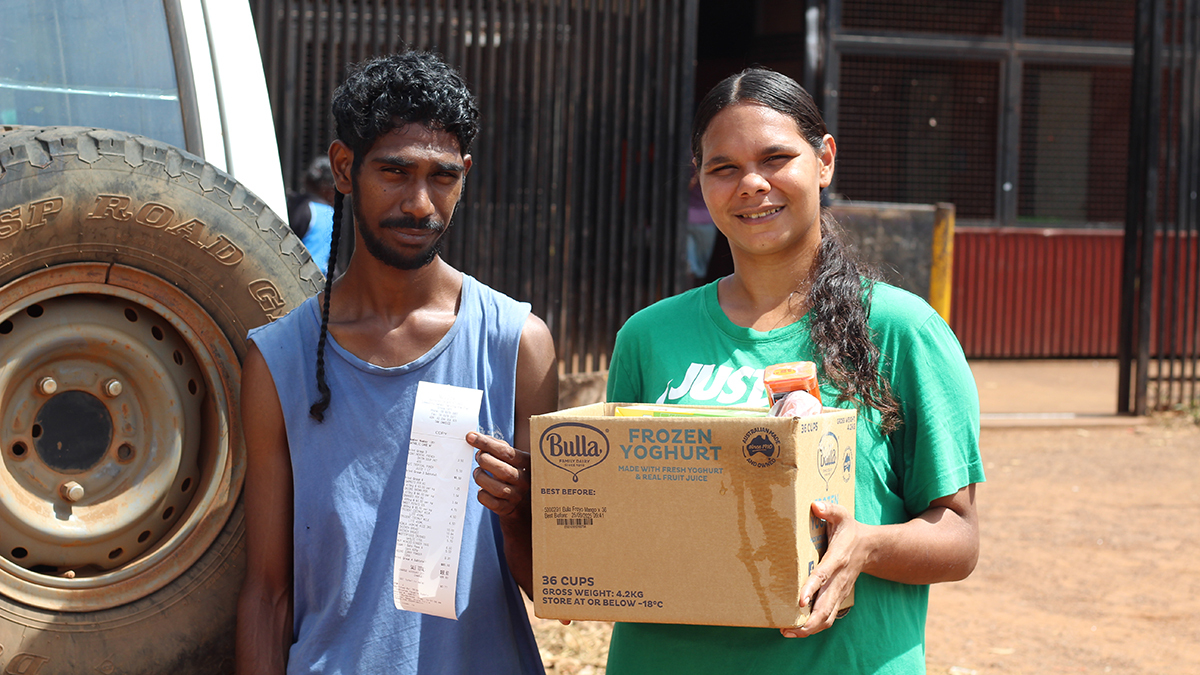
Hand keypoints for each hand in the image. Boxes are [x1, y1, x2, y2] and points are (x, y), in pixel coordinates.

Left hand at [467, 431, 530, 521]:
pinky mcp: (506, 508)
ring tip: (477, 473)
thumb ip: (492, 444)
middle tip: (478, 457)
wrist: (518, 500)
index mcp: (526, 462)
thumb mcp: (506, 456)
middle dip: (485, 461)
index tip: (470, 437)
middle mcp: (524, 480)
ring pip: (497, 488)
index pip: (506, 452)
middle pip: (504, 471)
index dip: (486, 444)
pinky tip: (482, 489)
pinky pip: (490, 502)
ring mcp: (516, 496)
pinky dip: (481, 494)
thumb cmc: (508, 470)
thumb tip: (471, 436)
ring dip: (481, 477)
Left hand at [781, 500, 865, 637]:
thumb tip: (815, 505)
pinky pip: (828, 617)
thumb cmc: (850, 530)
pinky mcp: (838, 597)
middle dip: (809, 621)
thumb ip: (830, 509)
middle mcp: (839, 579)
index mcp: (838, 558)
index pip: (824, 575)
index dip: (812, 588)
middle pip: (826, 606)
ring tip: (788, 632)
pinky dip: (814, 626)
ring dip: (809, 628)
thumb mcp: (842, 515)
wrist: (870, 548)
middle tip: (788, 628)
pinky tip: (797, 629)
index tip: (800, 601)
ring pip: (827, 616)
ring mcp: (840, 591)